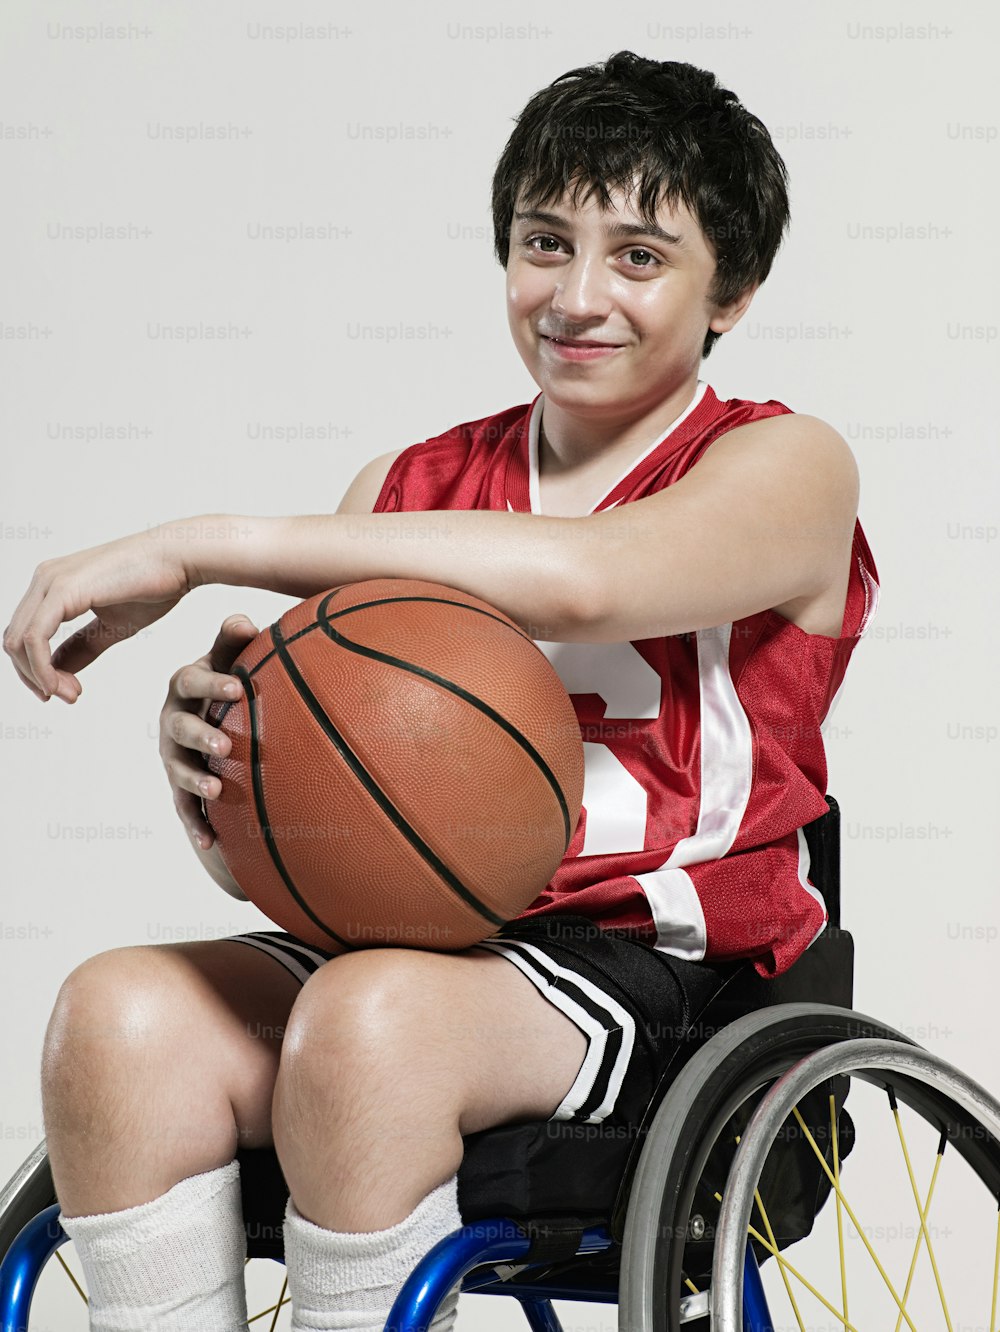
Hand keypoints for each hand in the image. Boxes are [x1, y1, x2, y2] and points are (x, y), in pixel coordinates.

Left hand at [4, 526, 192, 701]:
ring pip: (18, 642)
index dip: (38, 670)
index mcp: (54, 585)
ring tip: (69, 694)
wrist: (178, 558)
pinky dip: (42, 668)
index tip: (68, 692)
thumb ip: (83, 646)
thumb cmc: (154, 584)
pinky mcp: (62, 590)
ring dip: (39, 677)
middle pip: (14, 640)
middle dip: (35, 677)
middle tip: (67, 697)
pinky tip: (62, 684)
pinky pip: (34, 638)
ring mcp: (50, 582)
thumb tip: (60, 671)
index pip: (26, 635)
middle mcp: (45, 580)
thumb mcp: (113, 626)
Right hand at [159, 614, 259, 851]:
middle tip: (224, 743)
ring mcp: (173, 754)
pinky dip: (196, 823)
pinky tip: (211, 843)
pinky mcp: (179, 784)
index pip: (191, 680)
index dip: (212, 683)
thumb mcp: (229, 659)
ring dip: (194, 779)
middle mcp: (173, 719)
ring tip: (216, 789)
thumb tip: (243, 619)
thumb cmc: (227, 681)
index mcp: (184, 684)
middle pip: (180, 727)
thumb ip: (232, 642)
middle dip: (200, 735)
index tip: (239, 688)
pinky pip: (184, 807)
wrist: (215, 714)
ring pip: (178, 768)